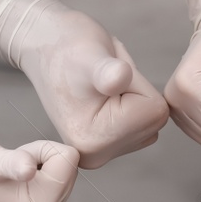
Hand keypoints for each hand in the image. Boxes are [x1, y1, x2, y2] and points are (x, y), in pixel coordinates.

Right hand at [0, 0, 168, 168]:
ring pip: (149, 122)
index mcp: (94, 141)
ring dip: (132, 97)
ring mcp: (100, 152)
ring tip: (100, 85)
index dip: (136, 84)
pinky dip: (129, 102)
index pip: (154, 112)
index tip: (105, 76)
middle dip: (135, 92)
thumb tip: (119, 79)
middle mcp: (96, 155)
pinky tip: (102, 93)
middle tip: (102, 79)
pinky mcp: (105, 144)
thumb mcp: (90, 54)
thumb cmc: (67, 46)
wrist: (46, 46)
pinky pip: (141, 123)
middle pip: (153, 121)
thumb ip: (106, 71)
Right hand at [0, 138, 78, 201]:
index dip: (40, 150)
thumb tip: (27, 169)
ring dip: (37, 162)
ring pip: (62, 169)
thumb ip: (11, 164)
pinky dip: (36, 169)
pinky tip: (14, 179)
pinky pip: (54, 176)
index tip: (14, 162)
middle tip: (9, 166)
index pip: (69, 158)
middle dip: (41, 157)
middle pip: (69, 165)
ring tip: (7, 172)